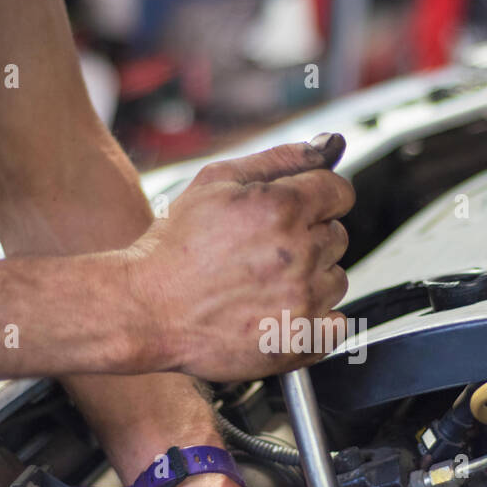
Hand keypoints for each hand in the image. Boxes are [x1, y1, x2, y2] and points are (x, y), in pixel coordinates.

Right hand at [123, 137, 354, 381]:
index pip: (340, 192)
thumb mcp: (216, 182)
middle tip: (266, 251)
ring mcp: (301, 299)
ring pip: (337, 279)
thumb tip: (327, 146)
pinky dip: (318, 320)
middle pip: (338, 236)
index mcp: (281, 207)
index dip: (319, 199)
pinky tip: (282, 313)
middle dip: (310, 238)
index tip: (301, 211)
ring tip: (266, 284)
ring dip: (313, 279)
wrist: (146, 309)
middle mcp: (298, 252)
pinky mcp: (299, 339)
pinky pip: (337, 324)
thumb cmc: (175, 247)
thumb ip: (278, 159)